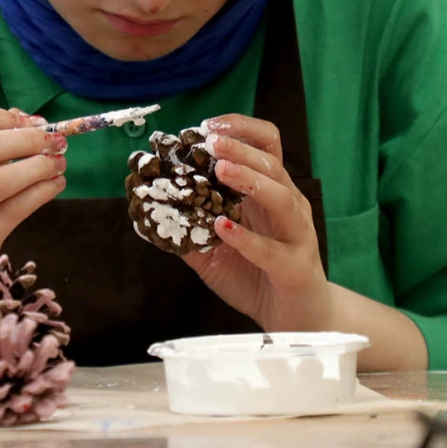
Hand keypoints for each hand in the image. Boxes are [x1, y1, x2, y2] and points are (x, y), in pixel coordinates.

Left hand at [182, 114, 332, 332]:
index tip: (207, 126)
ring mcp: (297, 235)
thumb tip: (149, 211)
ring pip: (282, 197)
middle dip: (240, 149)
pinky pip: (274, 250)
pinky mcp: (296, 267)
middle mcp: (288, 206)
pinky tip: (225, 229)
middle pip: (272, 164)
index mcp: (270, 194)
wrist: (297, 321)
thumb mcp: (215, 250)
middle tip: (211, 140)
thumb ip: (189, 227)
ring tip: (220, 171)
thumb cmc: (257, 277)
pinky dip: (248, 239)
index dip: (240, 130)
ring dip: (250, 180)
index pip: (265, 146)